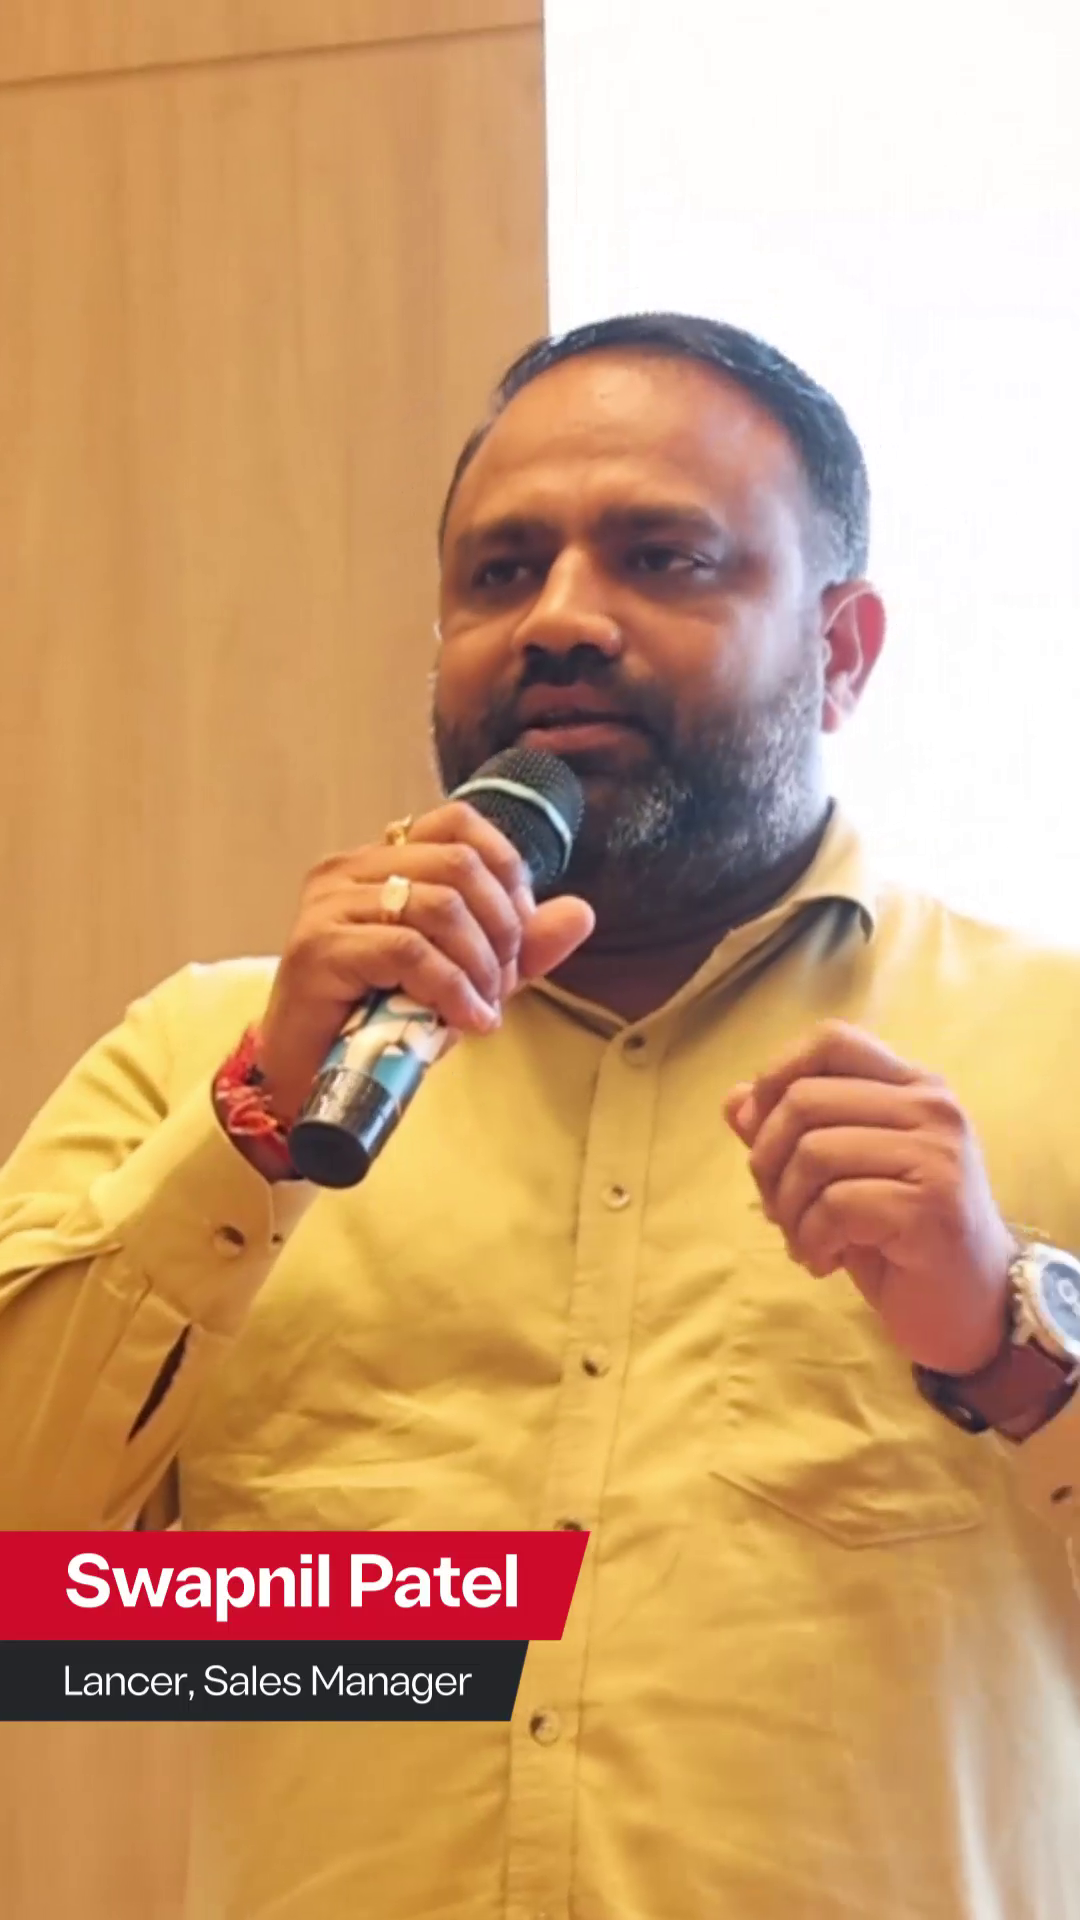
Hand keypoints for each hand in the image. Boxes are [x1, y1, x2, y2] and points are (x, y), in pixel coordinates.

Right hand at [257, 800, 594, 1122]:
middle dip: (500, 928)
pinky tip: (465, 1022)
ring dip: (479, 965)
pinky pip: (409, 951)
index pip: (458, 822)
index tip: (517, 931)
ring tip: (482, 1007)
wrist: (308, 1078)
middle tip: (501, 984)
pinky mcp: (320, 948)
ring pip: (439, 906)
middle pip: (458, 864)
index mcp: (382, 860)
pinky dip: (452, 989)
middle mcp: (351, 869)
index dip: (505, 869)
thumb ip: (519, 946)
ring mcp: (330, 905)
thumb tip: (582, 912)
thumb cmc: (380, 1022)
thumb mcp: (465, 977)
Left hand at [723, 1021, 1015, 1375]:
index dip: (776, 1076)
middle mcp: (933, 1108)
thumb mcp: (841, 1177)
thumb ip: (792, 1133)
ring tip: (804, 1242)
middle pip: (805, 1099)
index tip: (759, 1131)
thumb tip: (733, 1101)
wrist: (973, 1309)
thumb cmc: (901, 1239)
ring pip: (813, 1153)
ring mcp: (937, 1154)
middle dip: (767, 1160)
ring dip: (788, 1210)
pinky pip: (834, 1206)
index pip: (832, 1040)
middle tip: (779, 1209)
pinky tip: (825, 1263)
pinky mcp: (931, 1206)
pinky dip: (812, 1240)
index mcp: (914, 1087)